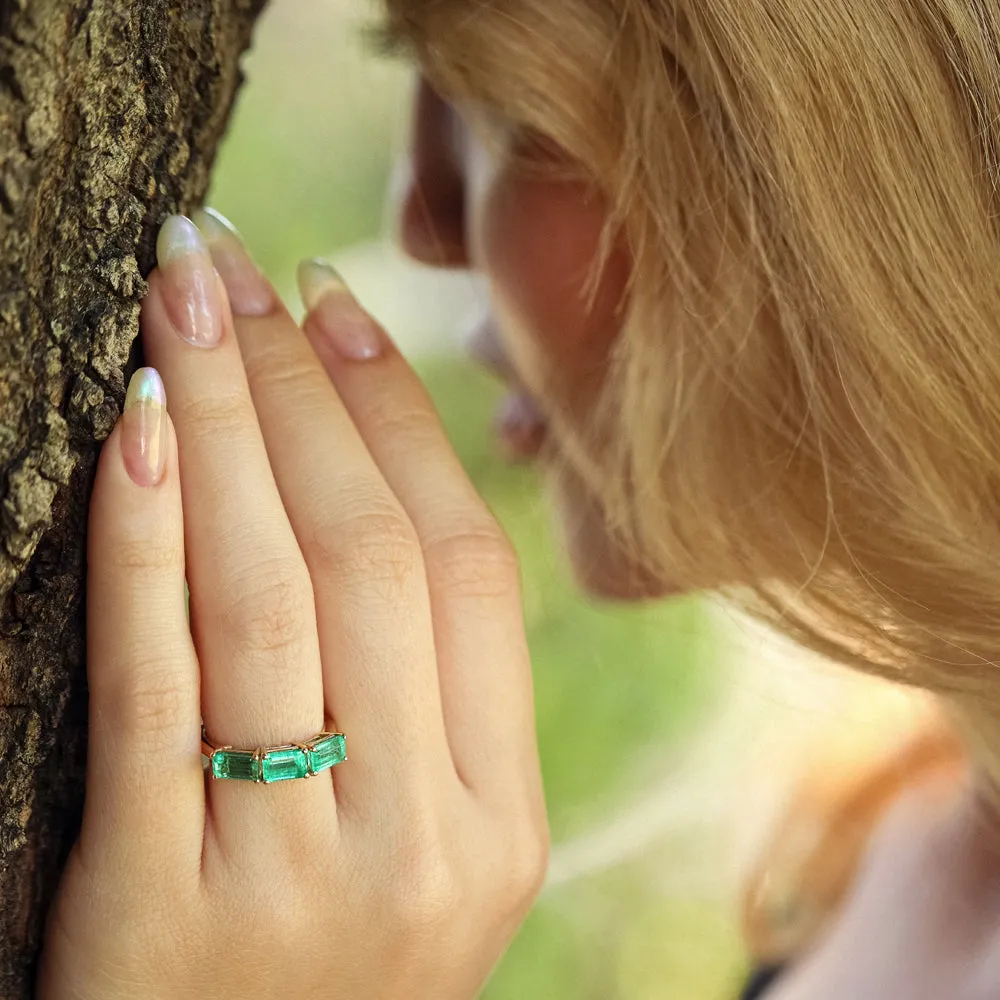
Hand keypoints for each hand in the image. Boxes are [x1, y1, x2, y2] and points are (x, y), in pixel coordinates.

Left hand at [36, 211, 548, 999]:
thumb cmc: (333, 970)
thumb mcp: (428, 845)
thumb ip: (427, 694)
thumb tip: (375, 484)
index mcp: (503, 817)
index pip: (469, 572)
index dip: (403, 425)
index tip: (337, 312)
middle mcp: (422, 837)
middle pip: (371, 558)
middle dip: (301, 390)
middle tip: (238, 269)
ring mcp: (295, 874)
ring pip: (268, 596)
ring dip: (223, 426)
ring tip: (183, 305)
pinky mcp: (160, 907)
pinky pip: (153, 686)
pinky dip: (143, 542)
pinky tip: (135, 428)